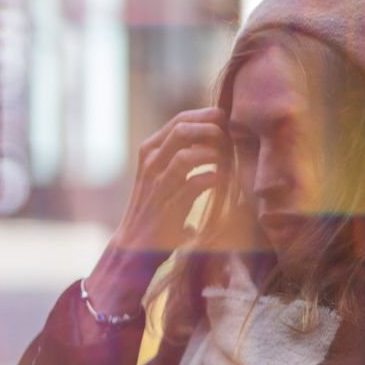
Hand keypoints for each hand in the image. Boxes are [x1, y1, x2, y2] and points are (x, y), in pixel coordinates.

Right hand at [112, 106, 229, 253]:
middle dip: (212, 131)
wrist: (134, 246)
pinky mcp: (168, 208)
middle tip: (230, 143)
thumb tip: (217, 135)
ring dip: (213, 155)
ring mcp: (158, 185)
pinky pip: (194, 184)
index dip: (207, 117)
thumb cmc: (156, 207)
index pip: (181, 119)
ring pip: (187, 155)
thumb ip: (181, 154)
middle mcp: (151, 163)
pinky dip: (212, 179)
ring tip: (227, 162)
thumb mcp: (162, 173)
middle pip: (183, 129)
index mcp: (150, 150)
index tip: (228, 126)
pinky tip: (220, 181)